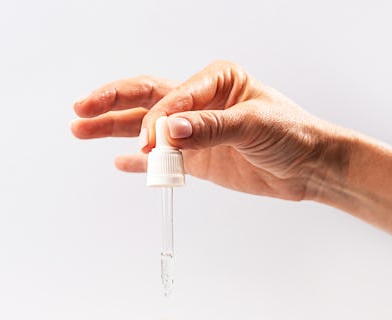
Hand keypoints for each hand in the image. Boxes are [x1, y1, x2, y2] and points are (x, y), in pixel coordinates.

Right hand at [70, 61, 342, 201]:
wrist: (312, 167)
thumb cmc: (293, 134)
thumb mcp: (254, 125)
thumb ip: (209, 128)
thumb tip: (167, 131)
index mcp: (215, 80)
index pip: (171, 97)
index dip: (154, 120)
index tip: (149, 144)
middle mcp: (198, 101)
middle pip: (145, 98)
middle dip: (111, 104)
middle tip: (80, 110)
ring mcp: (194, 130)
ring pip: (144, 125)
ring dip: (112, 128)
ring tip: (78, 129)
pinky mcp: (196, 157)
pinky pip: (160, 157)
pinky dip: (138, 161)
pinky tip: (117, 161)